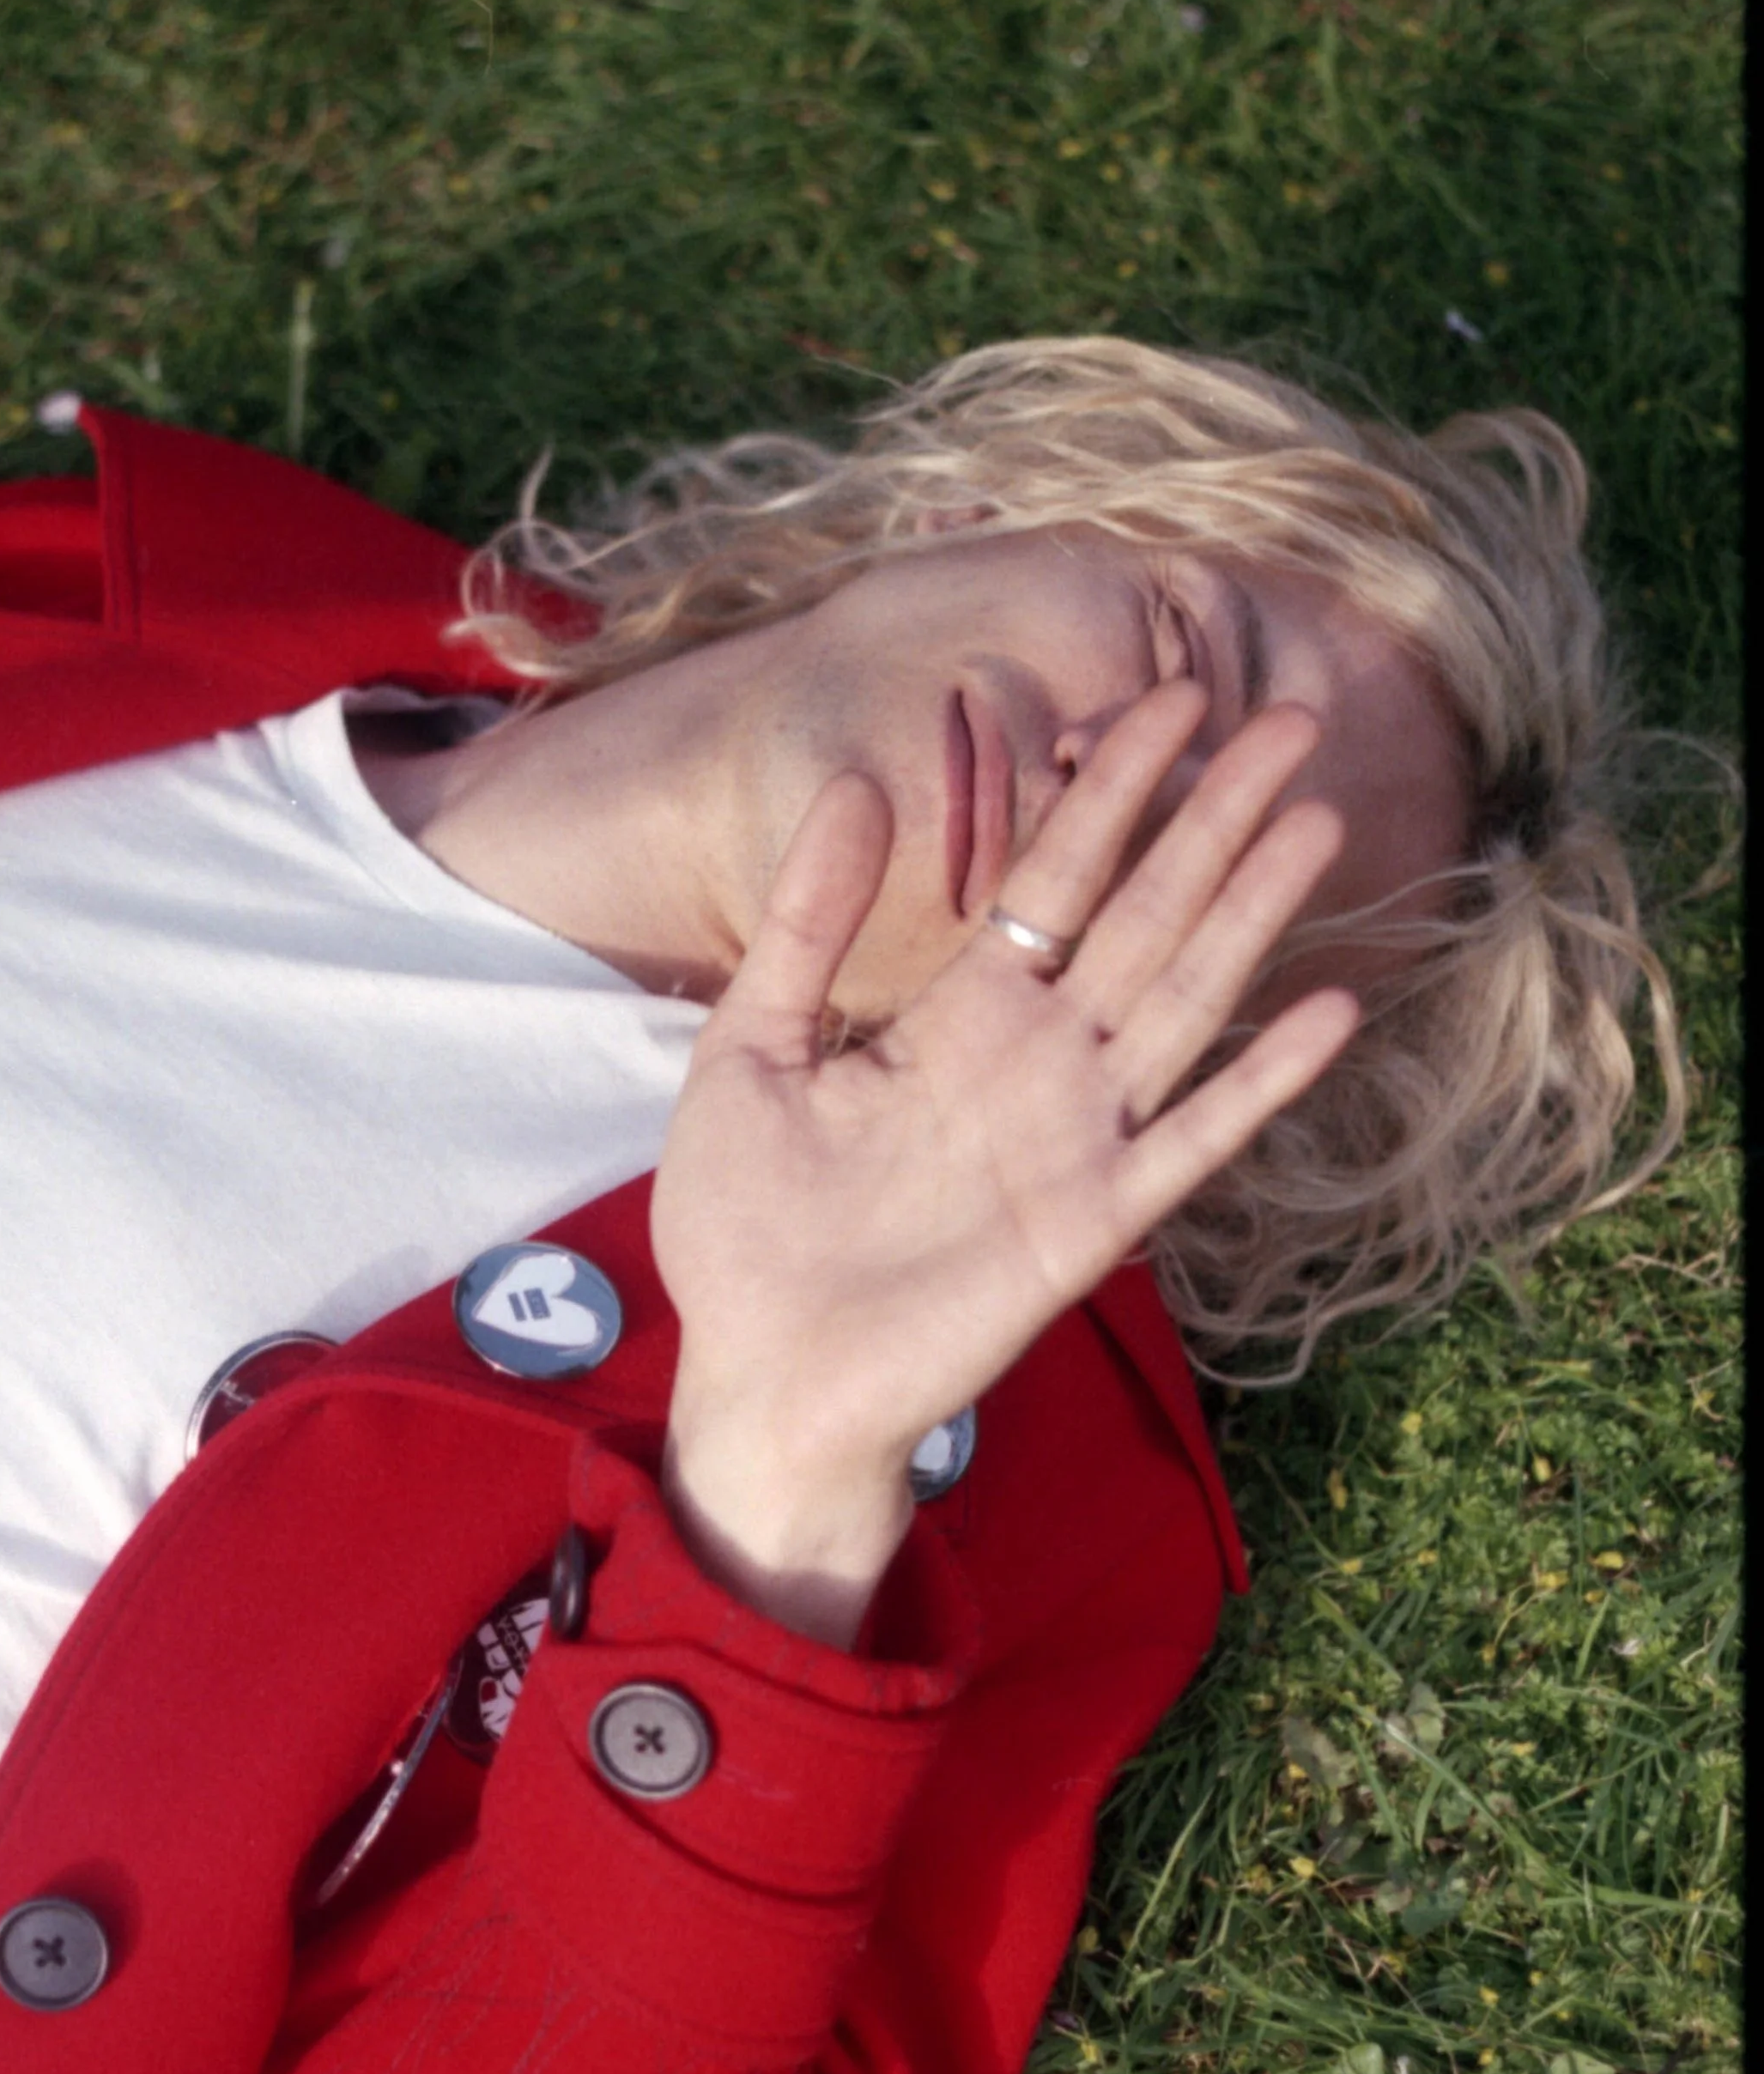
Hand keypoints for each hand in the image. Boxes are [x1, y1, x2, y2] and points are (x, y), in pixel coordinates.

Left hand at [650, 679, 1361, 1643]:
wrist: (760, 1377)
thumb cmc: (745, 1226)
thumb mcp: (750, 1049)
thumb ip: (805, 926)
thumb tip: (857, 784)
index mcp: (957, 1015)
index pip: (1055, 875)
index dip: (1115, 787)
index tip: (1174, 696)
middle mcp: (1036, 1061)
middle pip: (1145, 912)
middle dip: (1215, 817)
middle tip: (1290, 718)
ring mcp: (1076, 1138)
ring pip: (1185, 997)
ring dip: (1253, 911)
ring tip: (1318, 818)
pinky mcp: (1092, 1222)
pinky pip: (1192, 1139)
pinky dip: (1262, 1080)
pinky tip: (1328, 1010)